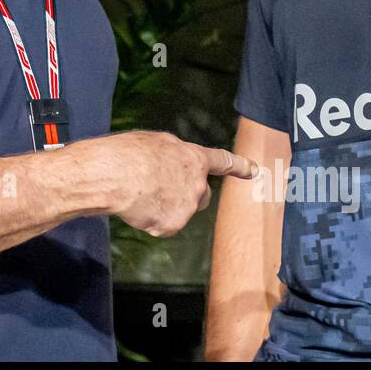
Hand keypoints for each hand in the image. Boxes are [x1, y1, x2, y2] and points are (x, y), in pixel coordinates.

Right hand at [89, 131, 257, 237]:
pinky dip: (150, 220)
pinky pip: (162, 225)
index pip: (223, 161)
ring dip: (164, 207)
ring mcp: (186, 207)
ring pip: (179, 212)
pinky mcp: (172, 226)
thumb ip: (174, 156)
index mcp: (194, 158)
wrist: (115, 175)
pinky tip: (137, 206)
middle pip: (202, 196)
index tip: (255, 170)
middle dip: (188, 195)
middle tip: (160, 188)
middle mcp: (197, 184)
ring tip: (139, 192)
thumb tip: (174, 167)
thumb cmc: (129, 154)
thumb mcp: (156, 143)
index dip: (240, 166)